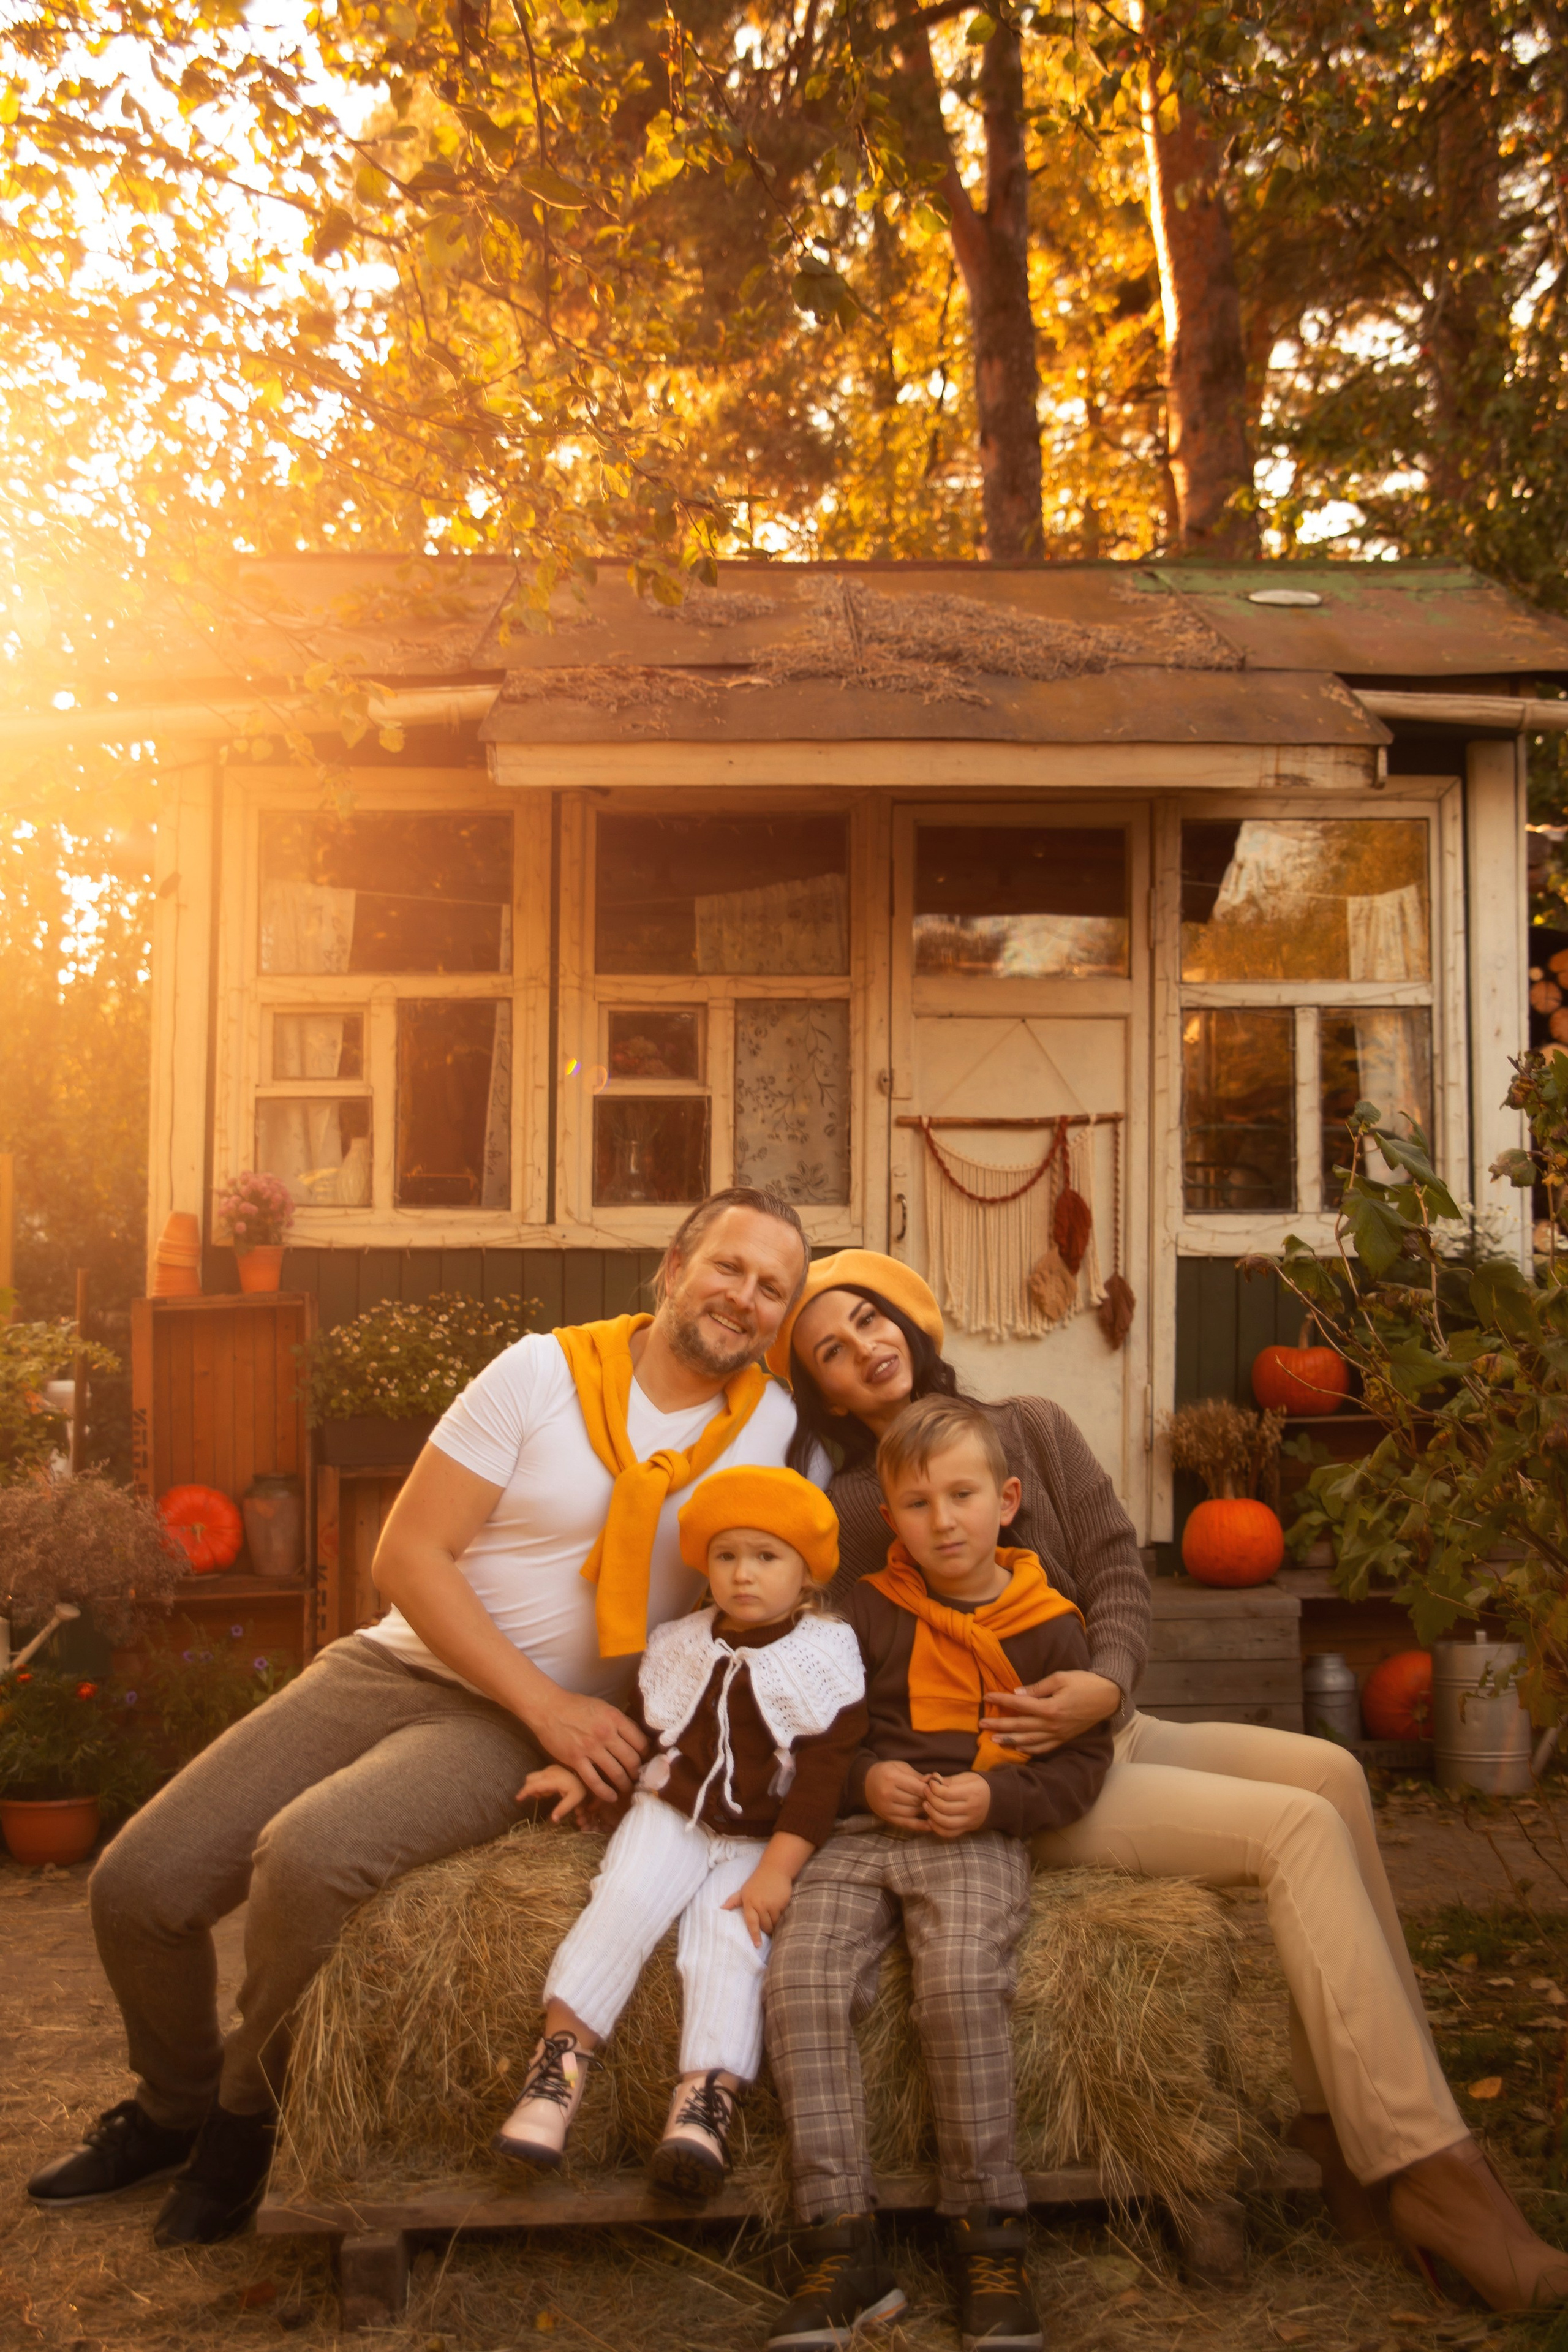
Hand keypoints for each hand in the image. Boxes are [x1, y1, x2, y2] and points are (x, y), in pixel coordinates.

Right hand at [519, 1764, 590, 1823]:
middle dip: (529, 1789)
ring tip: (547, 1795)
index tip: (518, 1799)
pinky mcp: (551, 1768)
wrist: (586, 1776)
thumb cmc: (580, 1788)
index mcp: (553, 1779)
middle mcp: (549, 1771)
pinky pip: (539, 1776)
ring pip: (533, 1777)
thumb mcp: (575, 1799)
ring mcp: (550, 1768)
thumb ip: (563, 1809)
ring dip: (535, 1787)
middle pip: (530, 1779)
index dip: (525, 1792)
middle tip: (539, 1798)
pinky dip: (539, 1784)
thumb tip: (552, 1820)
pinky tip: (549, 1791)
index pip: (534, 1784)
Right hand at [529, 1689, 647, 1805]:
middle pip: (632, 1760)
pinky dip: (605, 1793)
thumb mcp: (604, 1708)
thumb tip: (639, 1737)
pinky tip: (611, 1797)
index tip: (645, 1761)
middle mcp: (605, 1734)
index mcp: (615, 1718)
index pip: (640, 1742)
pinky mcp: (576, 1760)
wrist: (549, 1709)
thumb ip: (620, 1723)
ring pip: (616, 1773)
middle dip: (638, 1772)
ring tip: (627, 1788)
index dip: (646, 1755)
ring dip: (625, 1784)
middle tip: (637, 1778)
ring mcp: (590, 1748)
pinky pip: (594, 1782)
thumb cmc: (577, 1706)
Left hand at [722, 1861, 795, 1946]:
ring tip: (772, 1917)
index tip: (757, 1945)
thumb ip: (733, 1901)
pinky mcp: (782, 1903)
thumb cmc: (757, 1881)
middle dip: (766, 1929)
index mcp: (749, 1902)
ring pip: (774, 1923)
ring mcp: (772, 1904)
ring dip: (774, 1923)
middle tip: (766, 1926)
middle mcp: (760, 1904)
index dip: (754, 1935)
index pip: (751, 1923)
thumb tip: (720, 1909)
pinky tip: (779, 1909)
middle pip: (764, 1926)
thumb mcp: (743, 1890)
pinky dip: (780, 1916)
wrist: (775, 1869)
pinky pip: (782, 1916)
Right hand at [864, 1759, 933, 1829]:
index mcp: (892, 1778)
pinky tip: (930, 1825)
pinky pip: (907, 1823)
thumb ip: (918, 1776)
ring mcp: (886, 1807)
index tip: (938, 1789)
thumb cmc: (886, 1772)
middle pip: (916, 1801)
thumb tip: (936, 1781)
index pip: (918, 1788)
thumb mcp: (901, 1767)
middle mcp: (887, 1794)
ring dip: (925, 1810)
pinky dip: (920, 1825)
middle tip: (937, 1798)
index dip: (931, 1790)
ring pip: (913, 1812)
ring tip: (932, 1806)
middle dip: (929, 1800)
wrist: (865, 1783)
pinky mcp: (887, 1817)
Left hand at [922, 1772, 990, 1839]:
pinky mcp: (967, 1829)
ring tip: (925, 1805)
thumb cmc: (978, 1785)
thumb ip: (949, 1780)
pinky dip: (937, 1829)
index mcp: (972, 1793)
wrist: (996, 1801)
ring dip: (931, 1815)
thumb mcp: (966, 1778)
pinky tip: (931, 1819)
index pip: (947, 1794)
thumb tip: (932, 1779)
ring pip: (946, 1823)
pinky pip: (950, 1833)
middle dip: (930, 1800)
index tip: (930, 1784)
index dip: (934, 1789)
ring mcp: (969, 1821)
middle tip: (925, 1793)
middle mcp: (972, 1809)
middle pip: (944, 1808)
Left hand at [980, 1670, 1120, 1756]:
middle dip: (999, 1725)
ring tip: (993, 1740)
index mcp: (1050, 1708)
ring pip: (1029, 1740)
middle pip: (1020, 1725)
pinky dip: (1029, 1749)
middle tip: (981, 1724)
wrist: (1108, 1697)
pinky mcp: (1064, 1739)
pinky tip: (1018, 1747)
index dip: (1001, 1700)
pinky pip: (1044, 1748)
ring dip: (1010, 1740)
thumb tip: (1017, 1694)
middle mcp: (1052, 1725)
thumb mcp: (1060, 1678)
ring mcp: (1058, 1734)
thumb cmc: (1084, 1683)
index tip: (986, 1696)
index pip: (1019, 1705)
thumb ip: (1037, 1688)